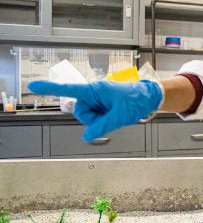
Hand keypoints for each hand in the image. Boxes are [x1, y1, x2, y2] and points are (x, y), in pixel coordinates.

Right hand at [27, 80, 162, 141]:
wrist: (149, 98)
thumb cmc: (136, 100)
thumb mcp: (119, 116)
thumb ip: (101, 127)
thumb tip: (87, 136)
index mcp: (95, 90)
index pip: (69, 89)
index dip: (49, 88)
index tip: (32, 86)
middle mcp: (93, 93)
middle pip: (80, 112)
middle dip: (92, 119)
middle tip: (110, 116)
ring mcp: (97, 99)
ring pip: (87, 116)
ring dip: (99, 119)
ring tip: (114, 113)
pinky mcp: (101, 104)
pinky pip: (95, 116)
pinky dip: (102, 119)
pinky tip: (113, 114)